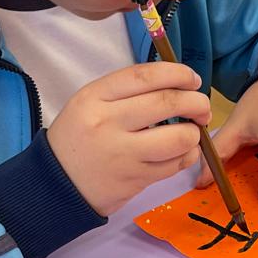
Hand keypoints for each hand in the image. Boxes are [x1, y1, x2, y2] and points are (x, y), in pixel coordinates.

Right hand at [48, 63, 211, 217]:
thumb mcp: (89, 103)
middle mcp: (108, 123)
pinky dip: (187, 155)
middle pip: (168, 103)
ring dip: (195, 133)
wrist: (56, 184)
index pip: (145, 76)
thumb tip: (177, 85)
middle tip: (202, 107)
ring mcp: (123, 155)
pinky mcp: (135, 180)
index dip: (178, 73)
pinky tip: (182, 151)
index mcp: (95, 97)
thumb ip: (126, 91)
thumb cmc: (78, 138)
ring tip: (192, 132)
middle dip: (196, 102)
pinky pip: (174, 165)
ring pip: (178, 138)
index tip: (192, 79)